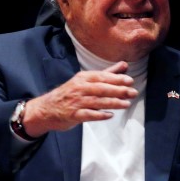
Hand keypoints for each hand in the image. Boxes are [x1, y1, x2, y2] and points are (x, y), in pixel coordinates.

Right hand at [22, 62, 137, 136]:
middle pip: (101, 88)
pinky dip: (99, 115)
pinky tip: (110, 115)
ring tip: (126, 104)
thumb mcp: (86, 80)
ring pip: (97, 101)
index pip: (102, 76)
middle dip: (118, 90)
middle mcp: (79, 88)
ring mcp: (75, 102)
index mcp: (83, 78)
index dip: (116, 78)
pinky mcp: (73, 115)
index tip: (130, 80)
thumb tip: (124, 65)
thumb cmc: (70, 93)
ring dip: (113, 103)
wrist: (46, 109)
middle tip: (133, 92)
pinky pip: (88, 115)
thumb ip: (107, 73)